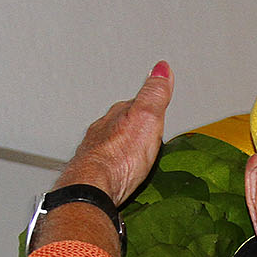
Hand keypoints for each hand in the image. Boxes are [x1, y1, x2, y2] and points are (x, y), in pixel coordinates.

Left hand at [30, 63, 173, 255]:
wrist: (95, 188)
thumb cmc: (119, 158)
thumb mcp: (146, 117)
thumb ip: (154, 94)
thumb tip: (161, 68)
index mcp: (118, 116)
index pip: (135, 103)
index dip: (148, 105)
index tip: (157, 104)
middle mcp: (103, 132)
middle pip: (121, 124)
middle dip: (132, 127)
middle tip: (146, 131)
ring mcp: (97, 154)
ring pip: (112, 145)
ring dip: (122, 148)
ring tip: (134, 154)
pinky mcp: (95, 176)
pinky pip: (107, 167)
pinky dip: (115, 167)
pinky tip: (121, 173)